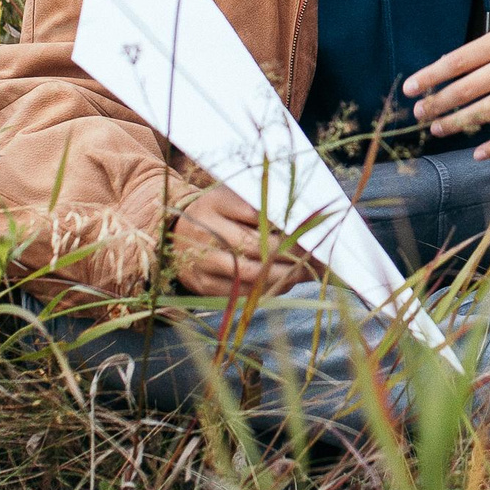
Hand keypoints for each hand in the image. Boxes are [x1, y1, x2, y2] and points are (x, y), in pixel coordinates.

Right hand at [171, 183, 310, 298]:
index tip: (312, 229)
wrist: (171, 231)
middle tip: (318, 255)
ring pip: (248, 273)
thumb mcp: (233, 196)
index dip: (286, 224)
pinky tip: (286, 283)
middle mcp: (205, 232)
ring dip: (283, 275)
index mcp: (215, 204)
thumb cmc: (217, 211)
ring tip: (308, 272)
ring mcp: (202, 261)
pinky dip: (266, 290)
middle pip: (254, 245)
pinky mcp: (202, 285)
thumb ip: (262, 204)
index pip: (255, 213)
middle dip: (290, 252)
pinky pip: (239, 293)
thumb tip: (304, 221)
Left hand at [404, 21, 489, 160]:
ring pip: (488, 110)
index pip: (458, 60)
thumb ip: (480, 54)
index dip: (431, 75)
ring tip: (436, 129)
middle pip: (468, 87)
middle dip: (439, 102)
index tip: (410, 88)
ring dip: (458, 122)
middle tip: (419, 113)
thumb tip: (440, 74)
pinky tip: (477, 153)